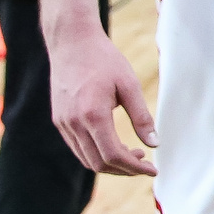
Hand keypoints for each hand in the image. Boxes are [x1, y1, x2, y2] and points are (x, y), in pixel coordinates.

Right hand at [49, 27, 157, 177]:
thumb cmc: (104, 60)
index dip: (135, 168)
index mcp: (92, 115)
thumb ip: (142, 117)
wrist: (72, 43)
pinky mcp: (59, 120)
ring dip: (110, 164)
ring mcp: (63, 123)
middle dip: (124, 170)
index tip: (153, 170)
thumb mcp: (129, 84)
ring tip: (133, 153)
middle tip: (145, 162)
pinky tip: (113, 144)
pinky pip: (77, 148)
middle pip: (99, 163)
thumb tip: (154, 144)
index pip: (113, 155)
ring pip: (86, 159)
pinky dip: (96, 154)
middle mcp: (73, 123)